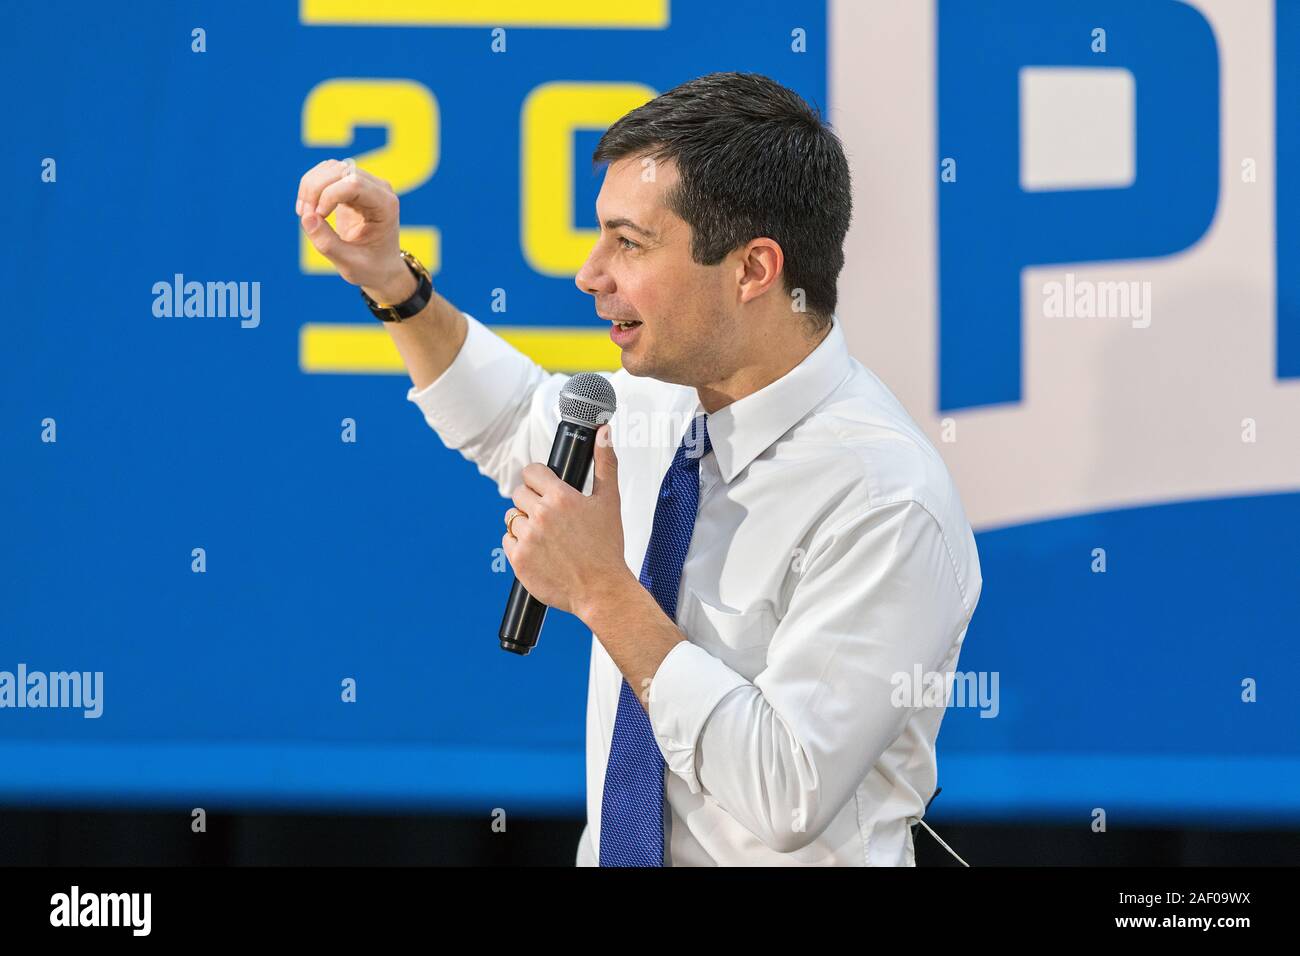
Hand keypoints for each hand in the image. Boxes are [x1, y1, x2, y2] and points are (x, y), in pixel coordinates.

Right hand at [295, 159, 415, 301]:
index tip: (317, 218)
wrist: (382, 267)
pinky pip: (326, 173)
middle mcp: (378, 189)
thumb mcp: (349, 264)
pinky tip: (308, 210)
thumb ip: (328, 243)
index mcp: (386, 206)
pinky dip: (311, 188)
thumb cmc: (371, 268)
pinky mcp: (351, 185)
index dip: (328, 195)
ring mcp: (365, 184)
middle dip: (315, 190)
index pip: (353, 183)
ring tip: (304, 214)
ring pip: (330, 168)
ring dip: (310, 187)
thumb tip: (306, 216)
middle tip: (304, 217)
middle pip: (339, 170)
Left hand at [501, 425, 634, 620]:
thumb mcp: (610, 501)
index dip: (539, 479)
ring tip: (547, 537)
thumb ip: (606, 463)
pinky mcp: (518, 560)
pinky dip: (519, 544)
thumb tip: (603, 432)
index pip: (531, 472)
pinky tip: (539, 550)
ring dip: (525, 524)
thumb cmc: (607, 549)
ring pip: (512, 517)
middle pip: (519, 494)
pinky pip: (507, 540)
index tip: (545, 488)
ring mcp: (527, 538)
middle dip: (532, 502)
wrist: (601, 590)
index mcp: (560, 497)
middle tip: (551, 517)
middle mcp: (540, 515)